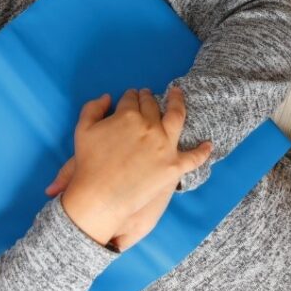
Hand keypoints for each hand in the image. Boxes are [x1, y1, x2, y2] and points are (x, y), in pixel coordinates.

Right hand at [53, 86, 210, 245]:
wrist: (101, 195)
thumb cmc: (89, 163)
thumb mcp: (82, 129)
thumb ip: (93, 108)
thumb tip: (108, 97)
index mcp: (128, 115)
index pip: (131, 99)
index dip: (131, 96)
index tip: (132, 95)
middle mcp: (150, 126)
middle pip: (152, 106)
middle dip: (149, 98)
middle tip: (148, 95)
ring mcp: (166, 146)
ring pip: (177, 118)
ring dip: (178, 103)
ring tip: (177, 96)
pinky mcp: (174, 166)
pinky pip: (194, 157)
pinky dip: (203, 151)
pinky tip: (208, 144)